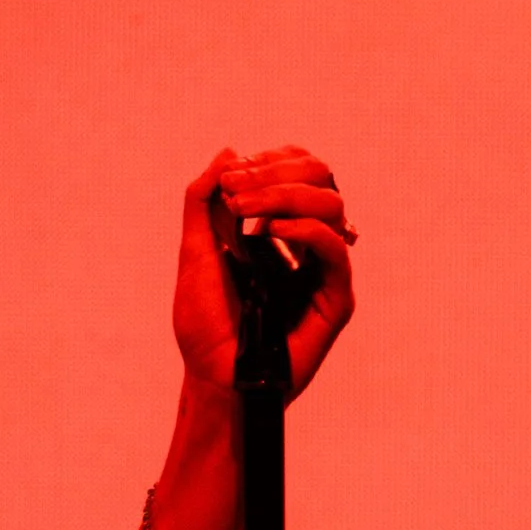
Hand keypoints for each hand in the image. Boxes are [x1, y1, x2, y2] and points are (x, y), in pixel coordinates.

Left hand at [172, 144, 356, 399]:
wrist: (212, 377)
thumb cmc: (204, 325)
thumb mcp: (194, 252)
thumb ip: (203, 201)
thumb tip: (228, 152)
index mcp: (282, 228)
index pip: (300, 169)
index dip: (271, 160)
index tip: (232, 177)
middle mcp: (309, 243)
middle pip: (320, 177)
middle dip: (275, 172)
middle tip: (237, 190)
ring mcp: (325, 270)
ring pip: (331, 203)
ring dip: (285, 195)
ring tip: (247, 213)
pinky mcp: (336, 299)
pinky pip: (334, 247)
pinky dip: (303, 228)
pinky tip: (268, 232)